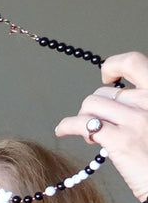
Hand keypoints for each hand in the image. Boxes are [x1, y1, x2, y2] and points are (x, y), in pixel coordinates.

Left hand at [54, 51, 147, 202]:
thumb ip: (142, 106)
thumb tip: (115, 99)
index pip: (134, 62)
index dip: (114, 65)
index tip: (107, 76)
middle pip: (104, 92)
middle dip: (94, 108)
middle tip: (98, 124)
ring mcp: (136, 120)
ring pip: (90, 105)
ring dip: (84, 118)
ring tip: (92, 135)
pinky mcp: (120, 140)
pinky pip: (82, 124)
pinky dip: (67, 125)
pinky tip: (62, 131)